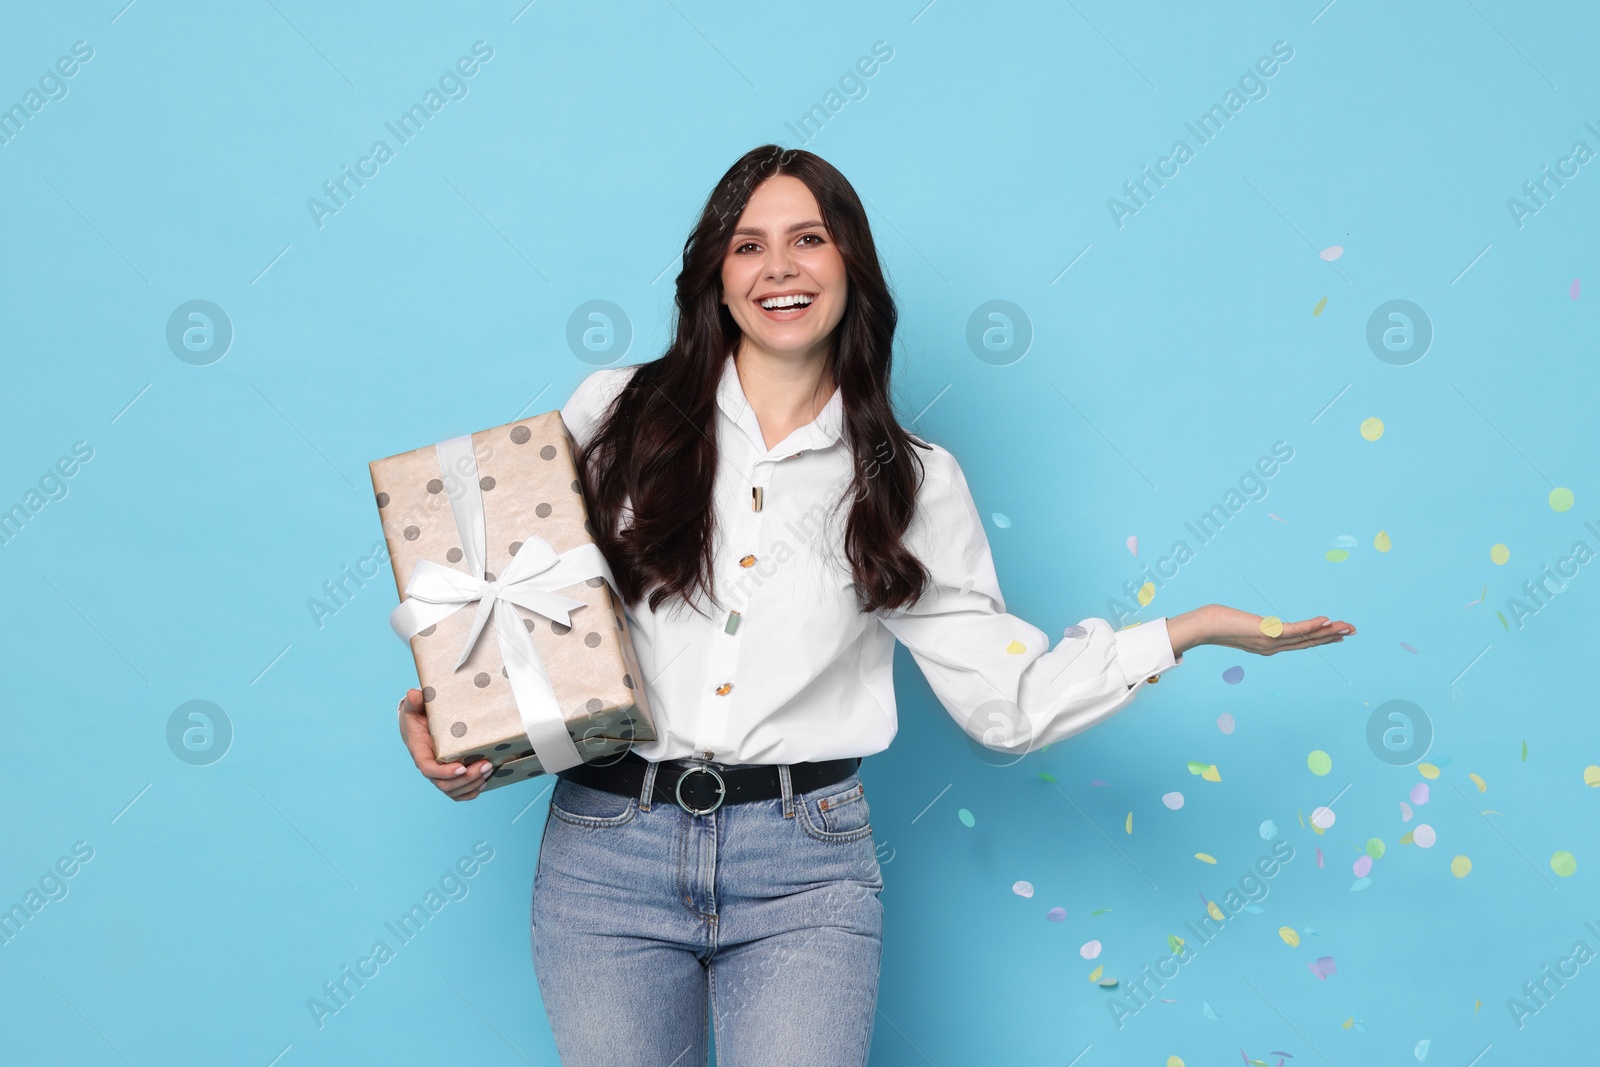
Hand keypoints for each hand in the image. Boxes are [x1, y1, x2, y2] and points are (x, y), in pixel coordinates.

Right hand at [398, 689, 495, 800]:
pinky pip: (458, 791)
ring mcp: (439, 773)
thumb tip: (414, 694)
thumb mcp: (413, 706)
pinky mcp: (449, 775)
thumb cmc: (417, 715)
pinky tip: (484, 782)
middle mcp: (429, 767)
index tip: (461, 768)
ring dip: (472, 784)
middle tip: (486, 765)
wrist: (419, 724)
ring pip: (453, 790)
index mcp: (419, 752)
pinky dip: (471, 791)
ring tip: (489, 770)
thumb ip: (414, 701)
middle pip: (444, 784)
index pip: (428, 769)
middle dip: (466, 779)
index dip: (444, 772)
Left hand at [1169, 604, 1354, 657]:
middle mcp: (1272, 647)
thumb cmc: (1216, 622)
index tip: (1337, 634)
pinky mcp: (1266, 633)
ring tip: (1347, 627)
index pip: (1299, 643)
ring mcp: (1270, 642)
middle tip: (1352, 631)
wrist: (1203, 626)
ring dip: (1329, 632)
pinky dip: (1312, 626)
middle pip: (1308, 642)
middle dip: (1331, 637)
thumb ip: (1250, 625)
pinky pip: (1294, 630)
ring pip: (1306, 638)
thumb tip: (1251, 621)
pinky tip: (1327, 621)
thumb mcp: (1239, 623)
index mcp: (1268, 646)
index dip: (1320, 639)